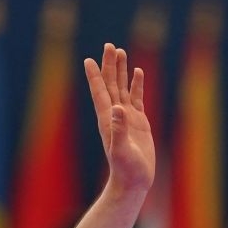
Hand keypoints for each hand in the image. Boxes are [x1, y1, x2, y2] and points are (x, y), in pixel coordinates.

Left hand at [83, 43, 155, 196]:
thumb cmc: (126, 170)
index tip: (89, 60)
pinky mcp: (138, 122)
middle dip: (109, 65)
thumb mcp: (122, 150)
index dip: (95, 77)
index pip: (99, 93)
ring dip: (120, 71)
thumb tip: (118, 108)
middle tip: (109, 46)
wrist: (134, 181)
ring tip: (120, 52)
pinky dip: (136, 84)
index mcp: (108, 120)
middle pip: (110, 85)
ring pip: (122, 88)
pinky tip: (137, 72)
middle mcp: (115, 115)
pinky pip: (136, 98)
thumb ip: (119, 129)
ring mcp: (126, 117)